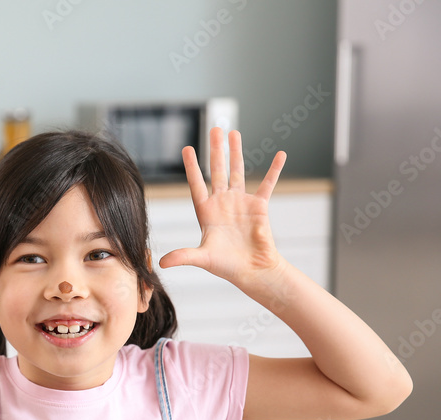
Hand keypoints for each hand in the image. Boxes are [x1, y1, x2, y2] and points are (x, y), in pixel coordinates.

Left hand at [158, 128, 286, 288]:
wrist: (252, 271)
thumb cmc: (226, 266)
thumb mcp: (202, 259)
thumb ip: (183, 256)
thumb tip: (161, 263)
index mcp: (206, 212)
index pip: (196, 184)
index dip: (192, 167)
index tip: (187, 148)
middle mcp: (222, 203)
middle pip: (217, 171)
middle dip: (216, 150)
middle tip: (215, 129)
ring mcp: (241, 203)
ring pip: (238, 172)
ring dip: (236, 153)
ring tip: (234, 133)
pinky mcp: (259, 207)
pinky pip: (268, 184)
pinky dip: (274, 169)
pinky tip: (280, 154)